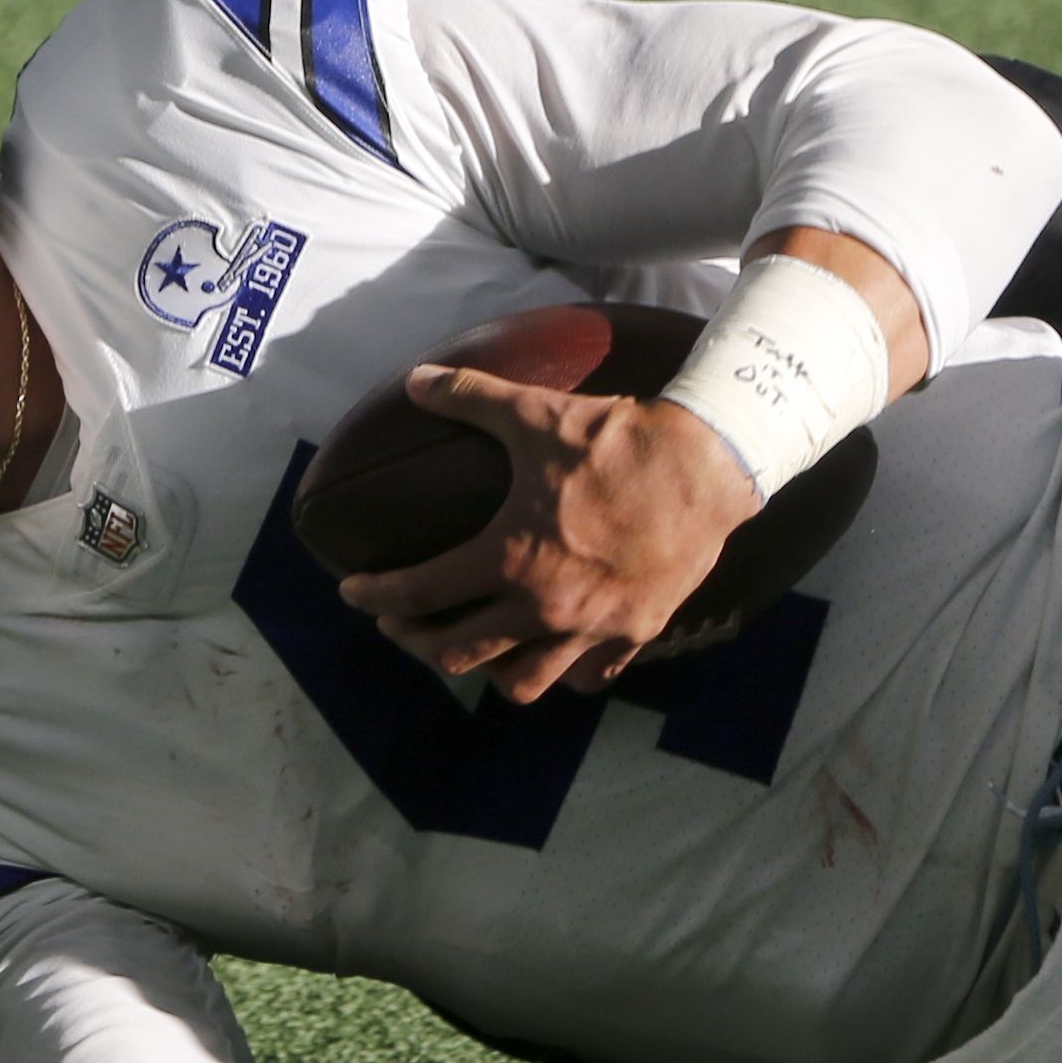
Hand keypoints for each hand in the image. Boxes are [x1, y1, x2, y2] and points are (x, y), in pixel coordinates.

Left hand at [336, 367, 761, 701]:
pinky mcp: (632, 635)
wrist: (706, 467)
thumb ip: (469, 397)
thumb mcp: (535, 414)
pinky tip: (551, 652)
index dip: (376, 595)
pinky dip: (562, 671)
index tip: (354, 592)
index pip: (421, 592)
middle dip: (416, 641)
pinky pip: (586, 676)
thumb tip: (416, 380)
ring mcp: (591, 630)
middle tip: (402, 622)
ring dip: (487, 670)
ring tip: (475, 648)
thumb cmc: (616, 441)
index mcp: (510, 559)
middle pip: (457, 653)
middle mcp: (544, 608)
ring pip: (520, 683)